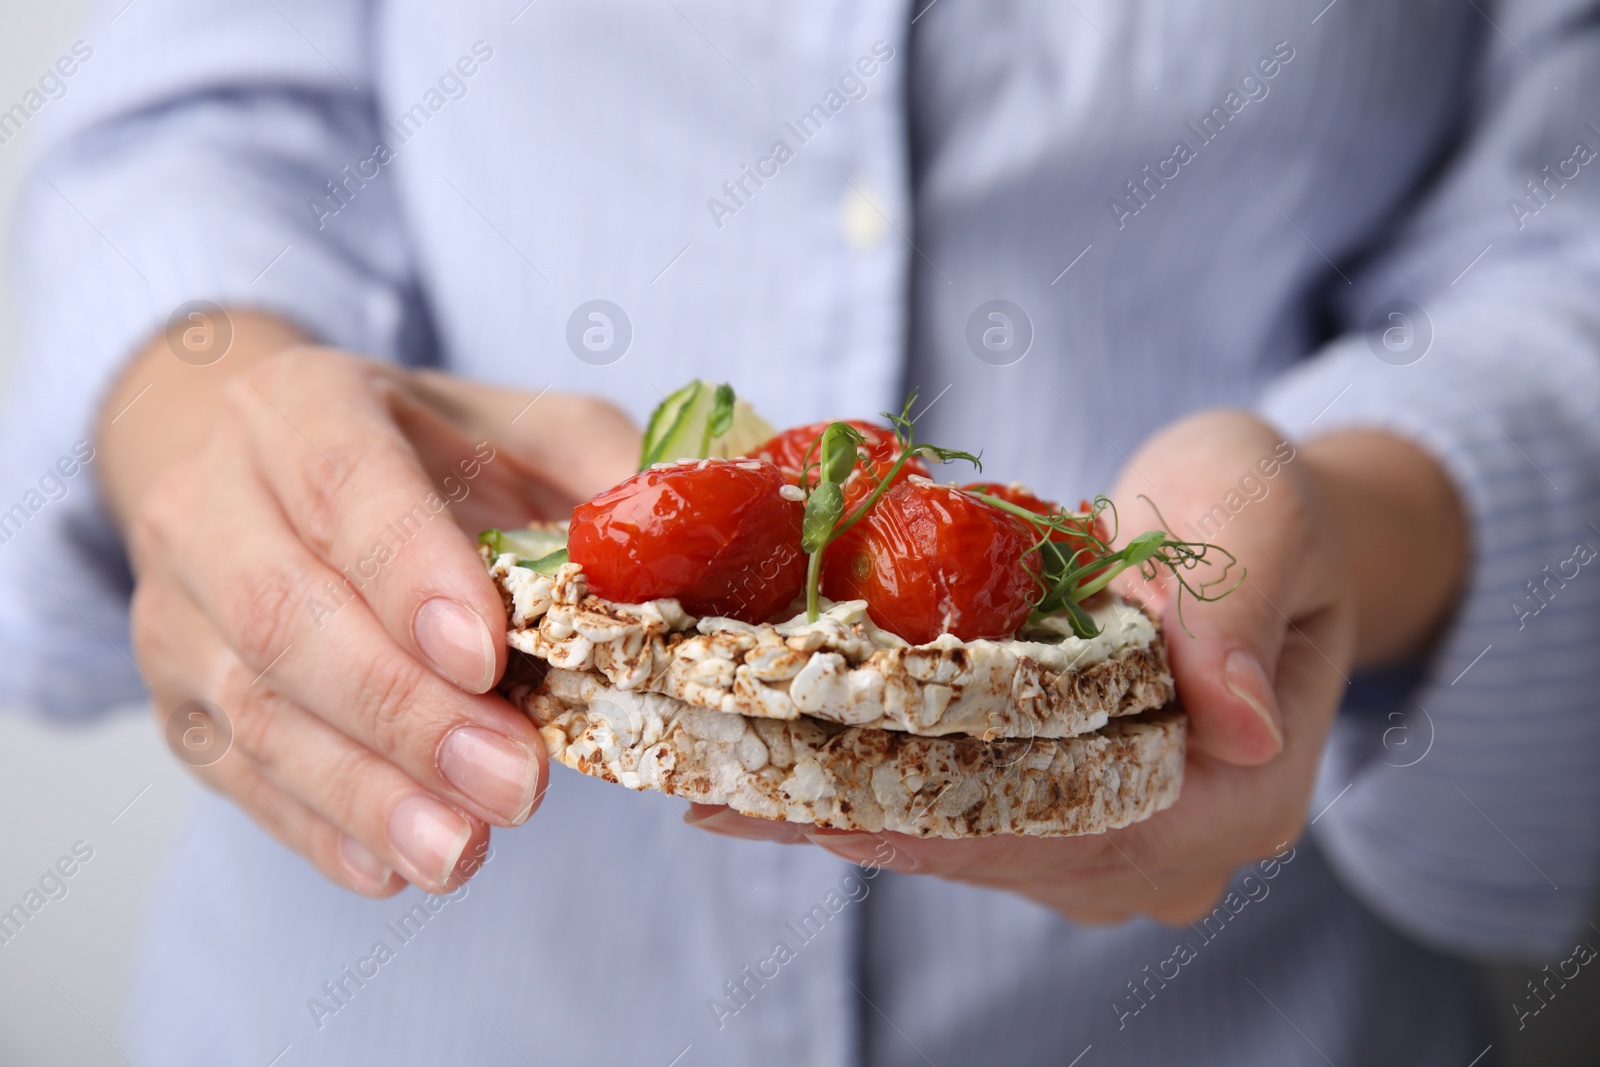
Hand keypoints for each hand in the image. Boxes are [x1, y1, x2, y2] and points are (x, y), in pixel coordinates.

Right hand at [101, 318, 638, 895]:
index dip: (409, 573)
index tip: (488, 658)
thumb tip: (693, 550)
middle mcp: (214, 500)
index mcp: (305, 407)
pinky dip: (315, 826)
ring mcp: (175, 605)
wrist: (273, 476)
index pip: (345, 484)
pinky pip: (233, 773)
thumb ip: (609, 477)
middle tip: (514, 785)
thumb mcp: (527, 431)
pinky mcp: (176, 698)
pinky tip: (390, 866)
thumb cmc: (427, 456)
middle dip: (405, 711)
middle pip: (285, 613)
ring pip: (254, 709)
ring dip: (365, 792)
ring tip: (461, 851)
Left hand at [689, 409, 1465, 923]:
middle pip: (1011, 850)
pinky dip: (870, 796)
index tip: (837, 808)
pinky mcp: (1065, 811)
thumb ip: (1238, 608)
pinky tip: (768, 783)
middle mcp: (1178, 844)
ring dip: (850, 814)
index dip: (960, 822)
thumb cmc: (1262, 507)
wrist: (1254, 527)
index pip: (1092, 826)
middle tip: (731, 791)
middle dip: (870, 819)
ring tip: (723, 785)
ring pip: (973, 844)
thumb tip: (1231, 720)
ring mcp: (1119, 840)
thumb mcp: (1259, 512)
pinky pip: (961, 818)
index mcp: (1244, 790)